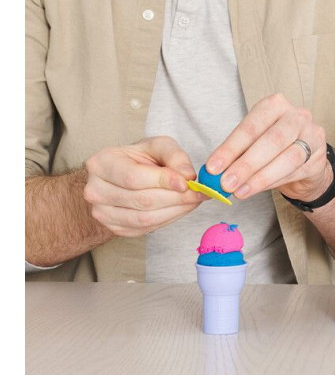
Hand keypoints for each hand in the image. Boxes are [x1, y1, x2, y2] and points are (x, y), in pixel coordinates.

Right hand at [83, 137, 201, 236]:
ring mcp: (102, 212)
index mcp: (101, 163)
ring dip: (175, 211)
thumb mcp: (158, 146)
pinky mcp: (114, 228)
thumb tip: (188, 176)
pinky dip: (168, 219)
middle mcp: (95, 190)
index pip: (134, 177)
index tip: (188, 182)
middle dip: (176, 198)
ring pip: (144, 218)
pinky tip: (181, 208)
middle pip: (141, 200)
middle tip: (200, 193)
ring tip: (194, 200)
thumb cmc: (140, 158)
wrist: (122, 176)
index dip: (163, 181)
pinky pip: (145, 228)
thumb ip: (175, 156)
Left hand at [205, 94, 331, 203]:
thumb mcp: (253, 142)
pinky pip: (295, 171)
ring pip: (287, 157)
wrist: (304, 162)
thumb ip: (237, 154)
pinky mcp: (319, 157)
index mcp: (275, 105)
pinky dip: (272, 183)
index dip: (231, 148)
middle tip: (226, 182)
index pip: (251, 127)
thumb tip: (214, 173)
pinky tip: (256, 190)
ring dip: (260, 177)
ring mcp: (312, 135)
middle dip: (246, 164)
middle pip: (272, 140)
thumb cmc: (274, 148)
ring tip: (239, 191)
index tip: (213, 167)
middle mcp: (297, 116)